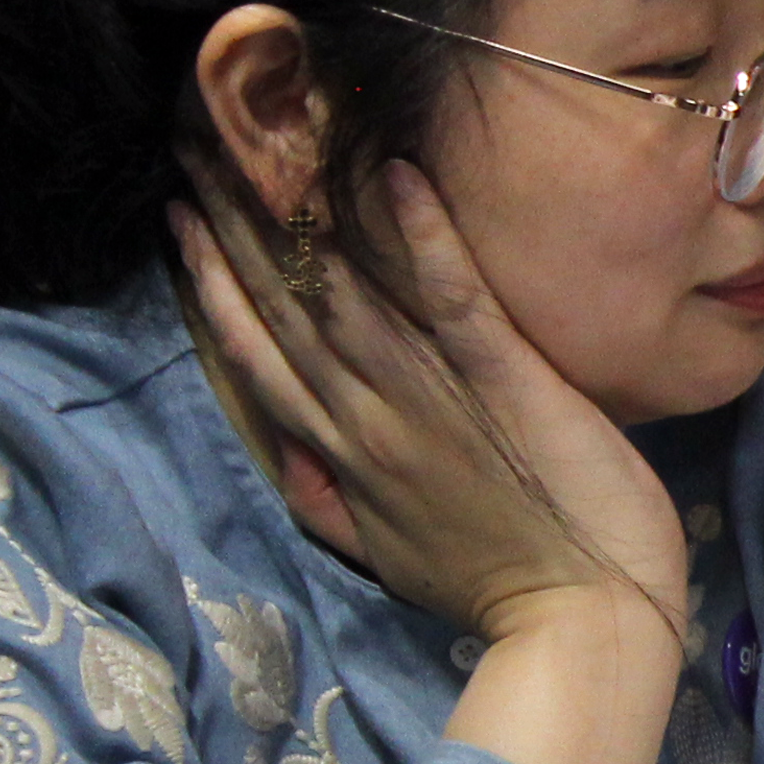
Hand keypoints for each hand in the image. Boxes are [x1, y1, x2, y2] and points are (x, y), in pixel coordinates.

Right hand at [171, 163, 690, 647]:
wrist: (584, 620)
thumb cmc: (505, 585)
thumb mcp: (392, 555)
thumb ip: (335, 505)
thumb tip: (292, 461)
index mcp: (347, 454)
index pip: (259, 356)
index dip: (215, 287)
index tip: (179, 223)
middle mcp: (371, 417)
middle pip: (285, 309)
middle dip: (235, 227)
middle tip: (193, 147)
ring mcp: (432, 396)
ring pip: (346, 294)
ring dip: (304, 216)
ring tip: (263, 143)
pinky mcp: (503, 379)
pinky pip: (454, 297)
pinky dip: (425, 237)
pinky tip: (395, 175)